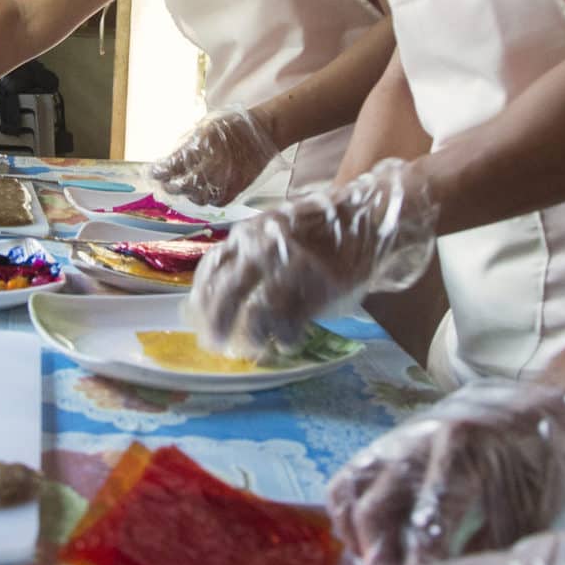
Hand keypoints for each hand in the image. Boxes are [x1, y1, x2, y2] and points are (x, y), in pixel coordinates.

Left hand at [149, 107, 278, 206]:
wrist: (263, 132)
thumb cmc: (231, 126)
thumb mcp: (205, 127)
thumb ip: (187, 144)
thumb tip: (168, 160)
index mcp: (203, 145)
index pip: (174, 164)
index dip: (160, 171)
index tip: (152, 172)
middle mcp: (214, 164)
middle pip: (183, 184)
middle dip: (170, 186)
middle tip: (165, 184)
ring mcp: (227, 179)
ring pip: (198, 197)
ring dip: (187, 194)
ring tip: (183, 188)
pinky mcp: (237, 188)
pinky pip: (216, 202)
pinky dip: (206, 199)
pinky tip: (202, 192)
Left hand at [184, 157, 435, 359]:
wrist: (365, 216)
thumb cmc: (318, 229)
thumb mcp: (275, 232)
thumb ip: (250, 256)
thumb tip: (221, 294)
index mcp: (248, 234)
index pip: (210, 269)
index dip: (201, 298)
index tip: (199, 318)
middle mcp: (262, 248)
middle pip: (226, 293)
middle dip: (218, 324)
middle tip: (216, 345)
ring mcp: (289, 267)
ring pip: (256, 312)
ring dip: (253, 336)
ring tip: (255, 348)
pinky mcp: (316, 286)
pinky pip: (291, 321)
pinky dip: (285, 337)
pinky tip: (287, 343)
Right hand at [326, 380, 564, 564]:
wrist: (527, 413)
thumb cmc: (533, 470)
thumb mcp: (525, 512)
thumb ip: (488, 549)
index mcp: (465, 453)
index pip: (429, 522)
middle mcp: (421, 441)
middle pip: (380, 508)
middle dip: (380, 560)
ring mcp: (396, 440)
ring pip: (353, 492)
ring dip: (358, 540)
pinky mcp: (383, 443)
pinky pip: (346, 481)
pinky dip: (346, 517)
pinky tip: (364, 546)